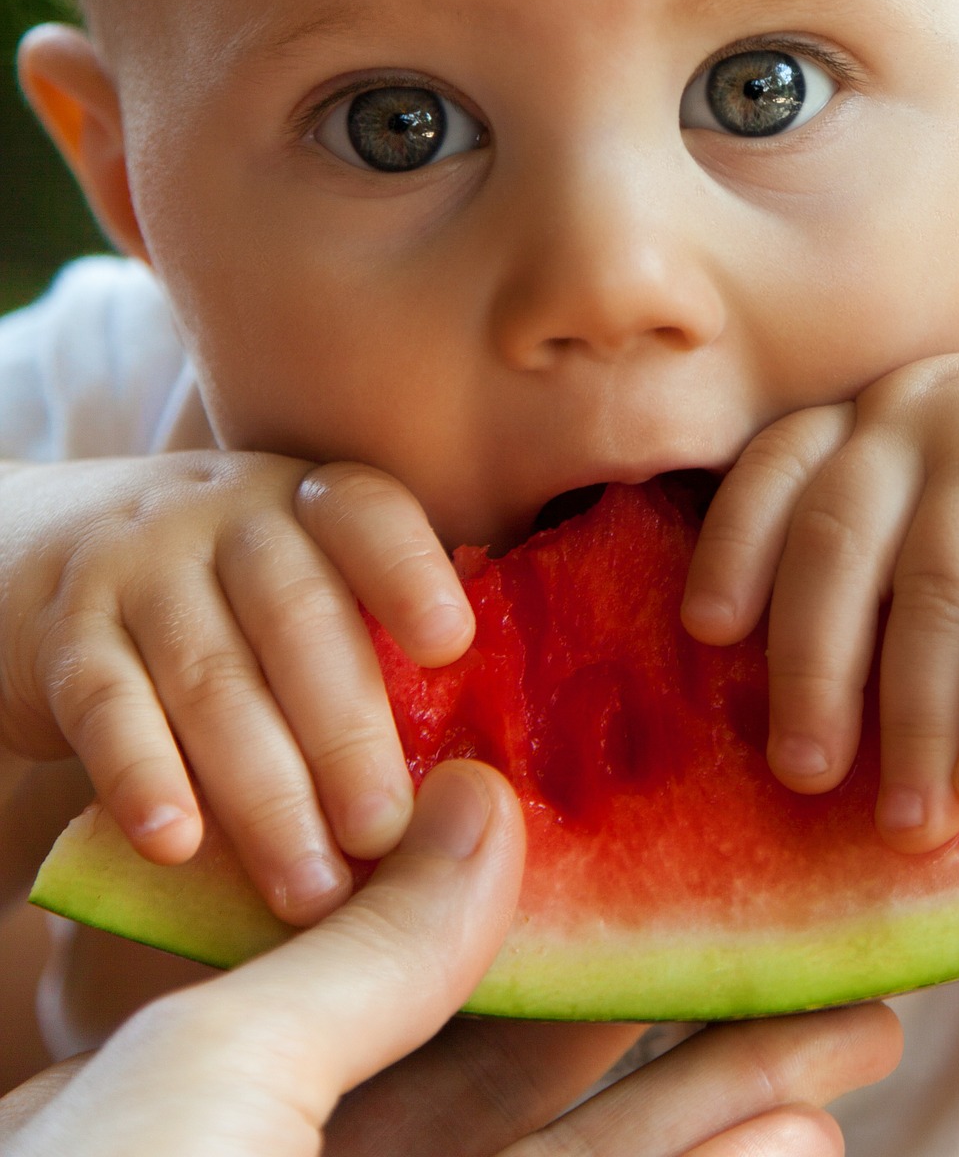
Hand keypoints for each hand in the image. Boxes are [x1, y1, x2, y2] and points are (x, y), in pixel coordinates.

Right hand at [0, 454, 472, 921]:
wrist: (41, 552)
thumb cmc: (223, 596)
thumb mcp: (296, 574)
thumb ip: (373, 642)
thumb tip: (481, 788)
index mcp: (311, 502)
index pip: (366, 514)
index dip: (409, 573)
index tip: (451, 646)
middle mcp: (230, 516)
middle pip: (296, 618)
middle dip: (346, 733)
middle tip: (384, 837)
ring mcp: (141, 567)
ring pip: (211, 677)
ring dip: (265, 792)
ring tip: (310, 891)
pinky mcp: (67, 633)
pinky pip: (108, 705)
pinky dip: (143, 776)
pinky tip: (177, 845)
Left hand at [0, 760, 901, 1156]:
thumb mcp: (213, 1072)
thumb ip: (367, 956)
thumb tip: (486, 803)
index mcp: (259, 1094)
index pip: (441, 980)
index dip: (572, 911)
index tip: (679, 844)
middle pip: (552, 1076)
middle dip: (690, 1010)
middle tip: (817, 942)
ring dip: (729, 1109)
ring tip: (851, 1035)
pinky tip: (793, 1141)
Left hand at [682, 349, 958, 851]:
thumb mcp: (954, 486)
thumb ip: (881, 546)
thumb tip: (794, 701)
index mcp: (875, 415)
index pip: (778, 466)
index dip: (733, 545)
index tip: (705, 631)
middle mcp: (923, 415)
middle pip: (836, 543)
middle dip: (811, 668)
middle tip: (801, 773)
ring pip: (934, 597)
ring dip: (915, 723)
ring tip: (909, 821)